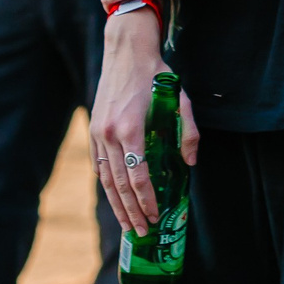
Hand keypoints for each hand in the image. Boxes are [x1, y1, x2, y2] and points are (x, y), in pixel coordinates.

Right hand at [90, 11, 194, 236]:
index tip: (155, 216)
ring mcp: (98, 133)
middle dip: (131, 211)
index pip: (138, 176)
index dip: (146, 200)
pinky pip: (99, 166)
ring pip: (106, 179)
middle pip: (119, 184)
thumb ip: (186, 132)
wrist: (125, 51)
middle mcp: (110, 135)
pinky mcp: (93, 130)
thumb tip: (190, 163)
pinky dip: (107, 186)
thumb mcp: (179, 99)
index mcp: (131, 128)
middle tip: (142, 232)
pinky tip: (115, 199)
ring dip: (117, 205)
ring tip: (128, 225)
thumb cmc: (156, 74)